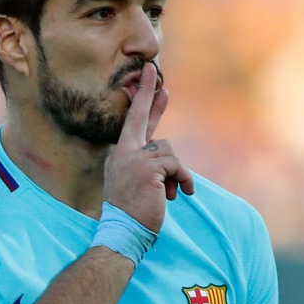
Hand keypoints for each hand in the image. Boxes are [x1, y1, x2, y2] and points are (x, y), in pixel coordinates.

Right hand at [103, 62, 193, 232]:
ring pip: (169, 151)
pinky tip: (180, 195)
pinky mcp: (149, 169)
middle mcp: (123, 153)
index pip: (132, 122)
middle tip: (154, 70)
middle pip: (141, 117)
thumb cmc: (134, 214)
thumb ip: (150, 166)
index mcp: (120, 156)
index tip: (149, 76)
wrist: (123, 232)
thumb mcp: (138, 184)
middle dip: (148, 93)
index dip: (142, 99)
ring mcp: (134, 159)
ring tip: (170, 194)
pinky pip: (177, 166)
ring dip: (177, 174)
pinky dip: (183, 180)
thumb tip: (167, 156)